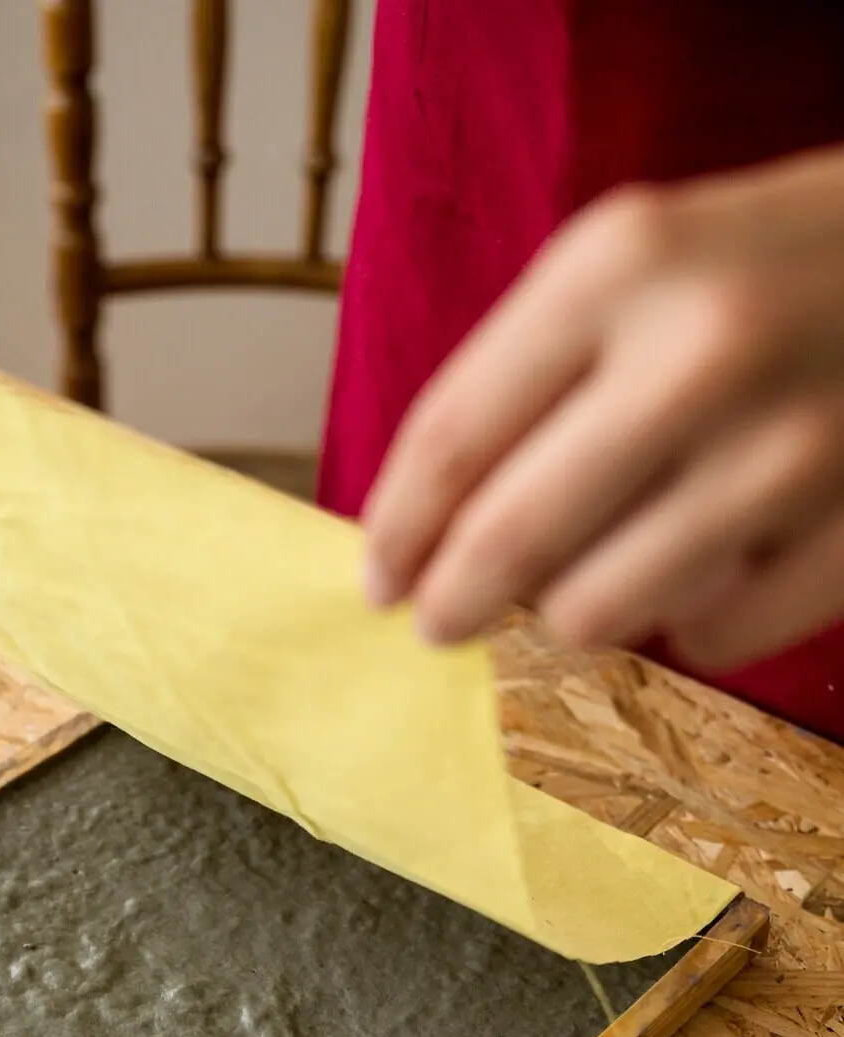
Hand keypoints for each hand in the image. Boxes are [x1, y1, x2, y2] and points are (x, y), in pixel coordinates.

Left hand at [363, 147, 843, 673]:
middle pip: (512, 543)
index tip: (378, 580)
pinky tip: (707, 566)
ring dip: (573, 610)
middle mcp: (705, 352)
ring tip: (589, 576)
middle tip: (441, 622)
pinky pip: (710, 638)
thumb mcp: (638, 264)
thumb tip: (424, 534)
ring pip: (598, 611)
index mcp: (624, 264)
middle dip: (455, 601)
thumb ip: (531, 377)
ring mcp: (793, 449)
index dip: (398, 529)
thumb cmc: (766, 265)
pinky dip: (689, 620)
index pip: (456, 436)